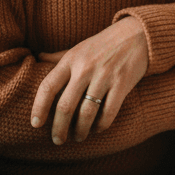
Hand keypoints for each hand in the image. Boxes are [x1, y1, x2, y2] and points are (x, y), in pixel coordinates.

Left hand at [31, 16, 149, 144]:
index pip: (48, 87)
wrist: (138, 34)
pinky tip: (97, 129)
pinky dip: (101, 125)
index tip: (36, 124)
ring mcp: (105, 76)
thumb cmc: (105, 43)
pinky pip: (109, 112)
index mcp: (71, 60)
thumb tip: (37, 57)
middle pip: (65, 106)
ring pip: (87, 113)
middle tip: (58, 140)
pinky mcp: (122, 83)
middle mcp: (85, 68)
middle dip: (59, 128)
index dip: (39, 108)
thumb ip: (59, 56)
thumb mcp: (80, 47)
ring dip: (80, 131)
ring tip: (78, 137)